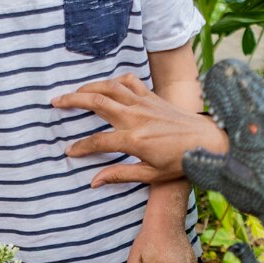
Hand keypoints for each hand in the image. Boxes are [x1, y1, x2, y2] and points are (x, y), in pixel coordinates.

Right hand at [56, 74, 226, 184]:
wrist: (208, 142)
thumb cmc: (181, 162)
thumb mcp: (151, 174)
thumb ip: (120, 175)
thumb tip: (94, 181)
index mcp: (134, 139)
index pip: (98, 141)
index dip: (81, 147)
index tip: (69, 151)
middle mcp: (136, 117)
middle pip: (97, 102)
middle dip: (73, 100)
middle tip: (55, 101)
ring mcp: (144, 103)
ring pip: (110, 87)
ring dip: (89, 87)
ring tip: (74, 92)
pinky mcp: (152, 97)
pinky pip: (129, 82)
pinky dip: (115, 81)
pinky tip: (107, 86)